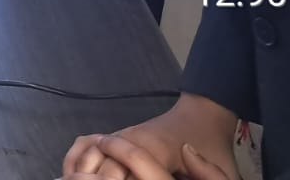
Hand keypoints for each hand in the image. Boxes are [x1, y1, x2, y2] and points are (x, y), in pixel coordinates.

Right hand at [64, 96, 238, 179]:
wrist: (202, 116)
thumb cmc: (212, 145)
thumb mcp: (219, 166)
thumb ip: (204, 173)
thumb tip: (174, 167)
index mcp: (155, 149)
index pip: (121, 171)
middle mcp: (131, 139)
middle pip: (100, 168)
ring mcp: (121, 136)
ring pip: (87, 156)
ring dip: (79, 173)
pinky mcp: (117, 137)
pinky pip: (85, 143)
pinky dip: (75, 157)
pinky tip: (70, 174)